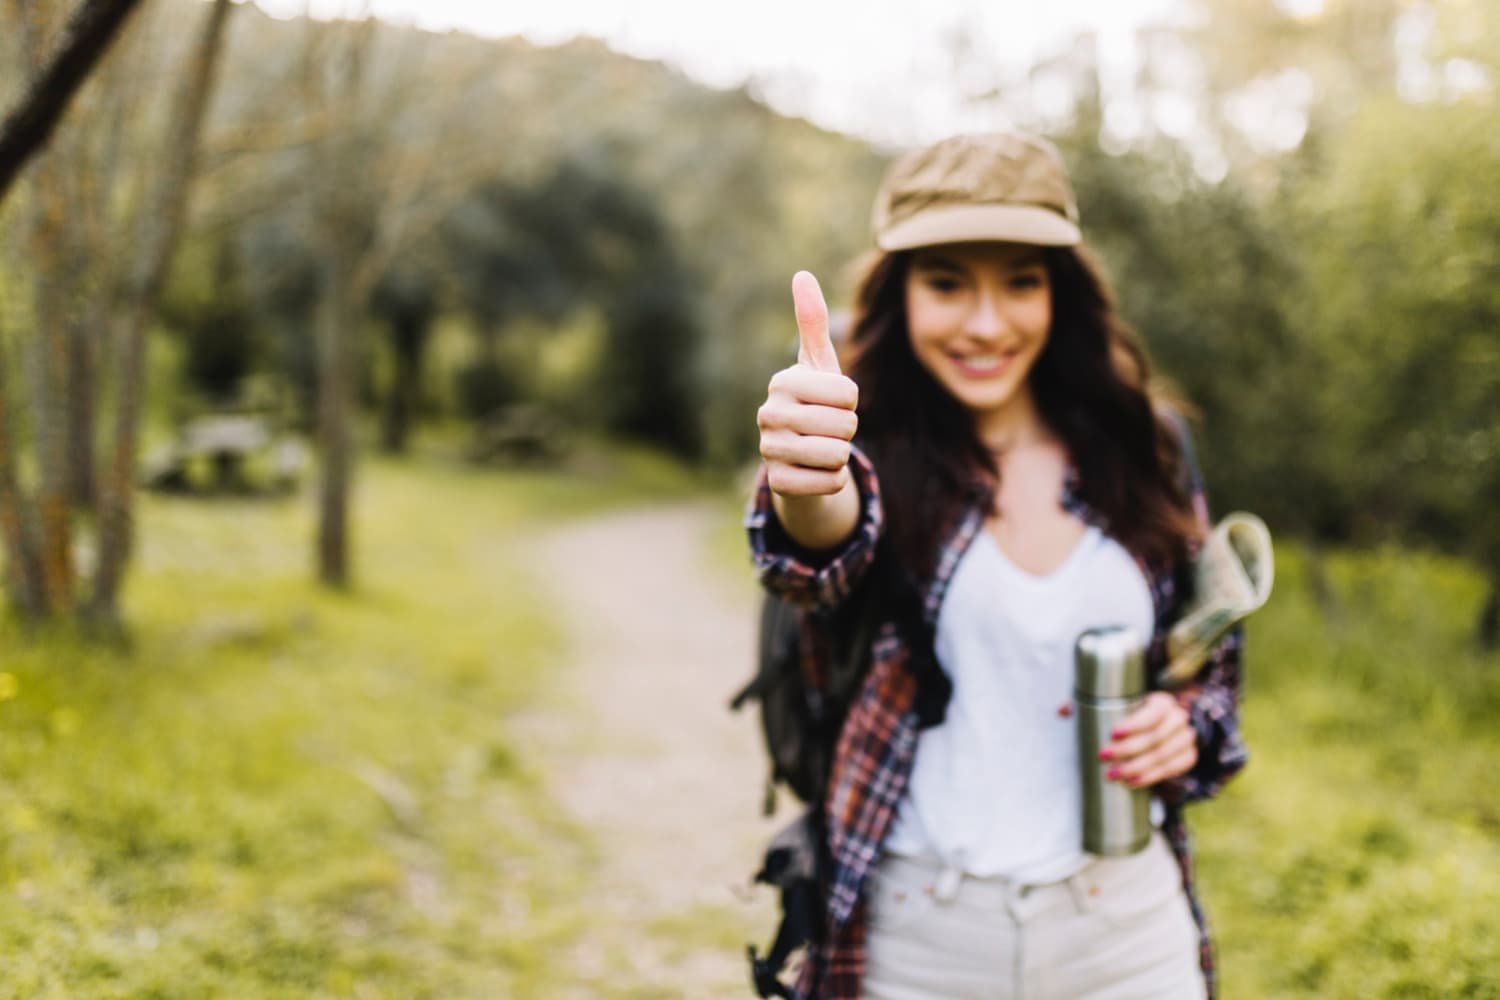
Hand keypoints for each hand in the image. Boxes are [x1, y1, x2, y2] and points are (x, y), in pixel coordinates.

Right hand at [757, 271, 859, 497]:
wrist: (796, 458)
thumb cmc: (813, 403)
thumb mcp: (817, 365)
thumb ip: (812, 322)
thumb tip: (802, 274)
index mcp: (782, 383)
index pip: (848, 393)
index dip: (851, 402)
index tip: (831, 402)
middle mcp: (768, 415)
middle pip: (846, 425)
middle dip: (847, 430)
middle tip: (826, 428)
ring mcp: (769, 451)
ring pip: (838, 455)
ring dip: (840, 455)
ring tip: (821, 448)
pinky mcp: (778, 485)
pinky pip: (830, 483)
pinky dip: (832, 480)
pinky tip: (814, 472)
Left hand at [1098, 692, 1197, 787]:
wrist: (1159, 730)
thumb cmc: (1132, 715)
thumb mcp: (1117, 704)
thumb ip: (1088, 704)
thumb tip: (1064, 712)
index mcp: (1162, 702)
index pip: (1153, 713)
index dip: (1134, 724)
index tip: (1112, 734)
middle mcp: (1178, 718)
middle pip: (1155, 737)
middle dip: (1127, 750)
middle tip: (1103, 756)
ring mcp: (1186, 739)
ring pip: (1162, 756)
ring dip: (1136, 767)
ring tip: (1112, 774)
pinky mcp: (1188, 757)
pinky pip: (1172, 770)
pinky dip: (1150, 777)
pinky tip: (1131, 781)